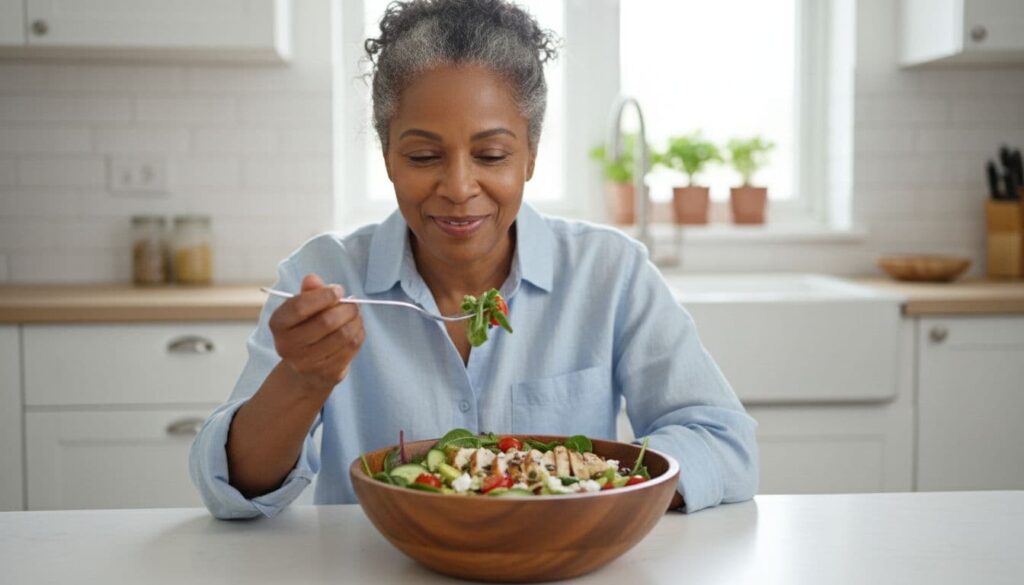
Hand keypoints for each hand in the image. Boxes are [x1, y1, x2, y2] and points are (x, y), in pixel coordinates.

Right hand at [268, 274, 364, 392]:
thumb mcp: (303, 308)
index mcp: (278, 324)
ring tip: (356, 315)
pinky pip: (351, 348)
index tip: (338, 290)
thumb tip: (312, 279)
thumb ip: (309, 292)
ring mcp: (306, 363)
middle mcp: (287, 346)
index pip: (299, 307)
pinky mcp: (326, 373)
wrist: (306, 369)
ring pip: (342, 335)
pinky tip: (357, 328)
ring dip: (355, 321)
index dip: (323, 295)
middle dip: (346, 308)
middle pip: (326, 322)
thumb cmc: (306, 329)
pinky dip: (359, 334)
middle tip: (353, 303)